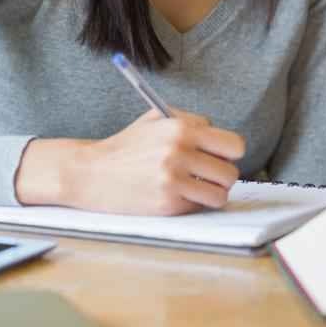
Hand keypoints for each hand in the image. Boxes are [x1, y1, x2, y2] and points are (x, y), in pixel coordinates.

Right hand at [65, 107, 244, 215]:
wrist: (92, 172)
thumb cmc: (126, 146)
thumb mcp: (155, 119)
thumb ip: (189, 122)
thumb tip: (220, 138)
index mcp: (180, 127)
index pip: (233, 145)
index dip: (228, 152)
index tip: (219, 156)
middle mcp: (179, 152)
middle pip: (230, 172)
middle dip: (221, 174)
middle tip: (206, 174)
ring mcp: (173, 180)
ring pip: (220, 194)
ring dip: (211, 193)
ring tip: (195, 187)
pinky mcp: (167, 203)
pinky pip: (199, 207)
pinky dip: (193, 203)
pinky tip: (176, 195)